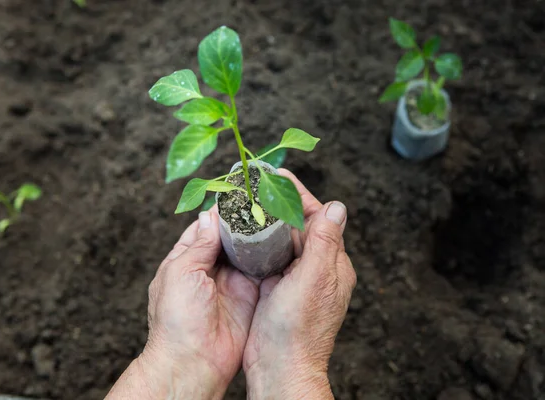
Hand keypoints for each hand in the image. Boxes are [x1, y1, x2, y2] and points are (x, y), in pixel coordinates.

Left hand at [106, 209, 258, 399]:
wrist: (194, 361)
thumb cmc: (176, 320)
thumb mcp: (180, 272)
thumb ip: (198, 244)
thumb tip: (210, 217)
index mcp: (186, 260)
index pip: (204, 228)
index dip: (219, 213)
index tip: (236, 194)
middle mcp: (210, 269)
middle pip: (229, 238)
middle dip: (243, 222)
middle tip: (261, 202)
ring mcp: (232, 282)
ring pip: (247, 251)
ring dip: (258, 236)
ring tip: (273, 215)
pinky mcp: (251, 294)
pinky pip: (263, 270)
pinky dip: (271, 256)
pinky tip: (281, 240)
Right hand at [243, 169, 356, 399]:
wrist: (280, 367)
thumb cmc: (299, 329)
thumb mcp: (314, 280)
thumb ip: (324, 242)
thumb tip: (337, 206)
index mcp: (332, 264)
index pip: (318, 218)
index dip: (299, 195)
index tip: (278, 175)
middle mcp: (315, 269)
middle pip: (299, 226)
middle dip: (279, 203)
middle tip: (256, 184)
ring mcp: (294, 279)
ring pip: (281, 240)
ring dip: (266, 221)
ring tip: (246, 201)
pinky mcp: (275, 288)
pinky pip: (266, 257)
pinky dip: (256, 242)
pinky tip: (242, 232)